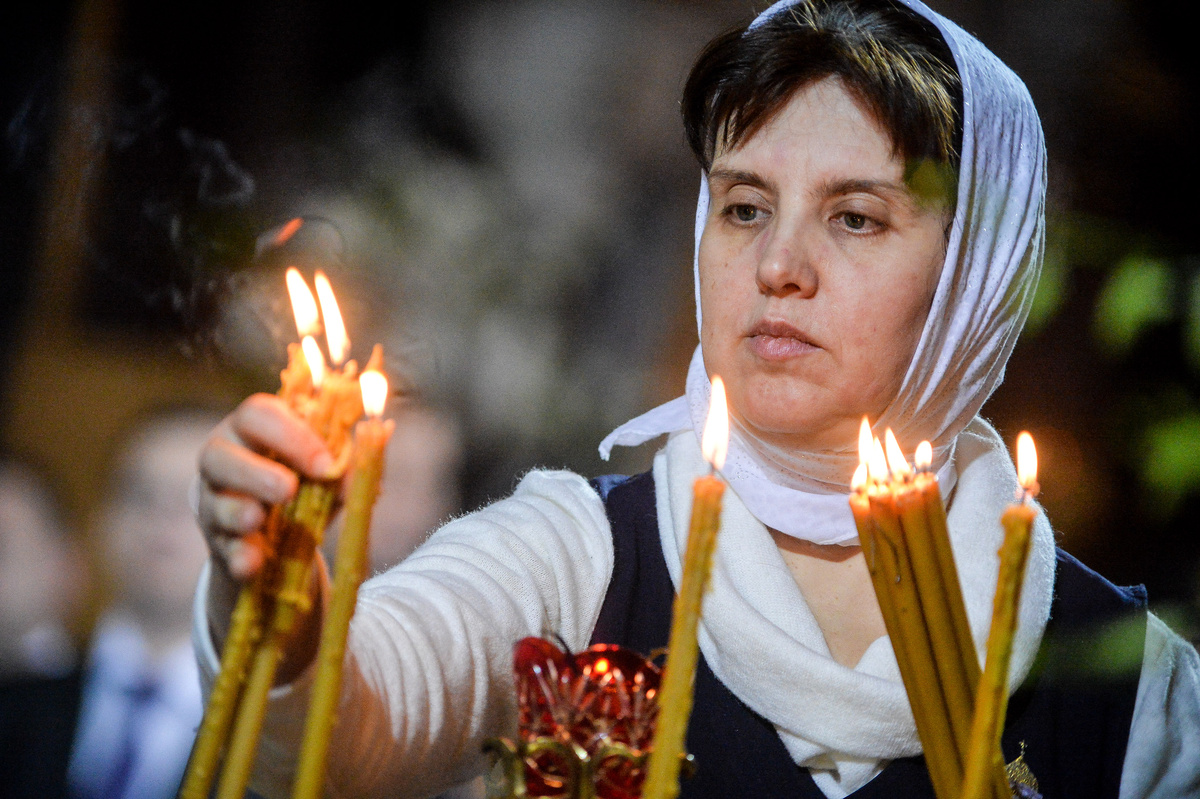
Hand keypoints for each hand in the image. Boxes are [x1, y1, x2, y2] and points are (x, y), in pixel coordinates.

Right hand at [197, 393, 336, 582]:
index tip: (325, 465)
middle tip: (288, 490)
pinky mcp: (218, 541)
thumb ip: (346, 464)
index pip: (259, 414)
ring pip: (212, 502)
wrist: (277, 534)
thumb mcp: (326, 471)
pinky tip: (251, 564)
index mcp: (253, 429)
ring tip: (259, 519)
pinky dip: (238, 556)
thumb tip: (369, 466)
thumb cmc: (303, 485)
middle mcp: (224, 459)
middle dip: (254, 472)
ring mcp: (214, 502)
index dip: (290, 435)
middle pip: (218, 454)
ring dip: (237, 511)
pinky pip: (222, 547)